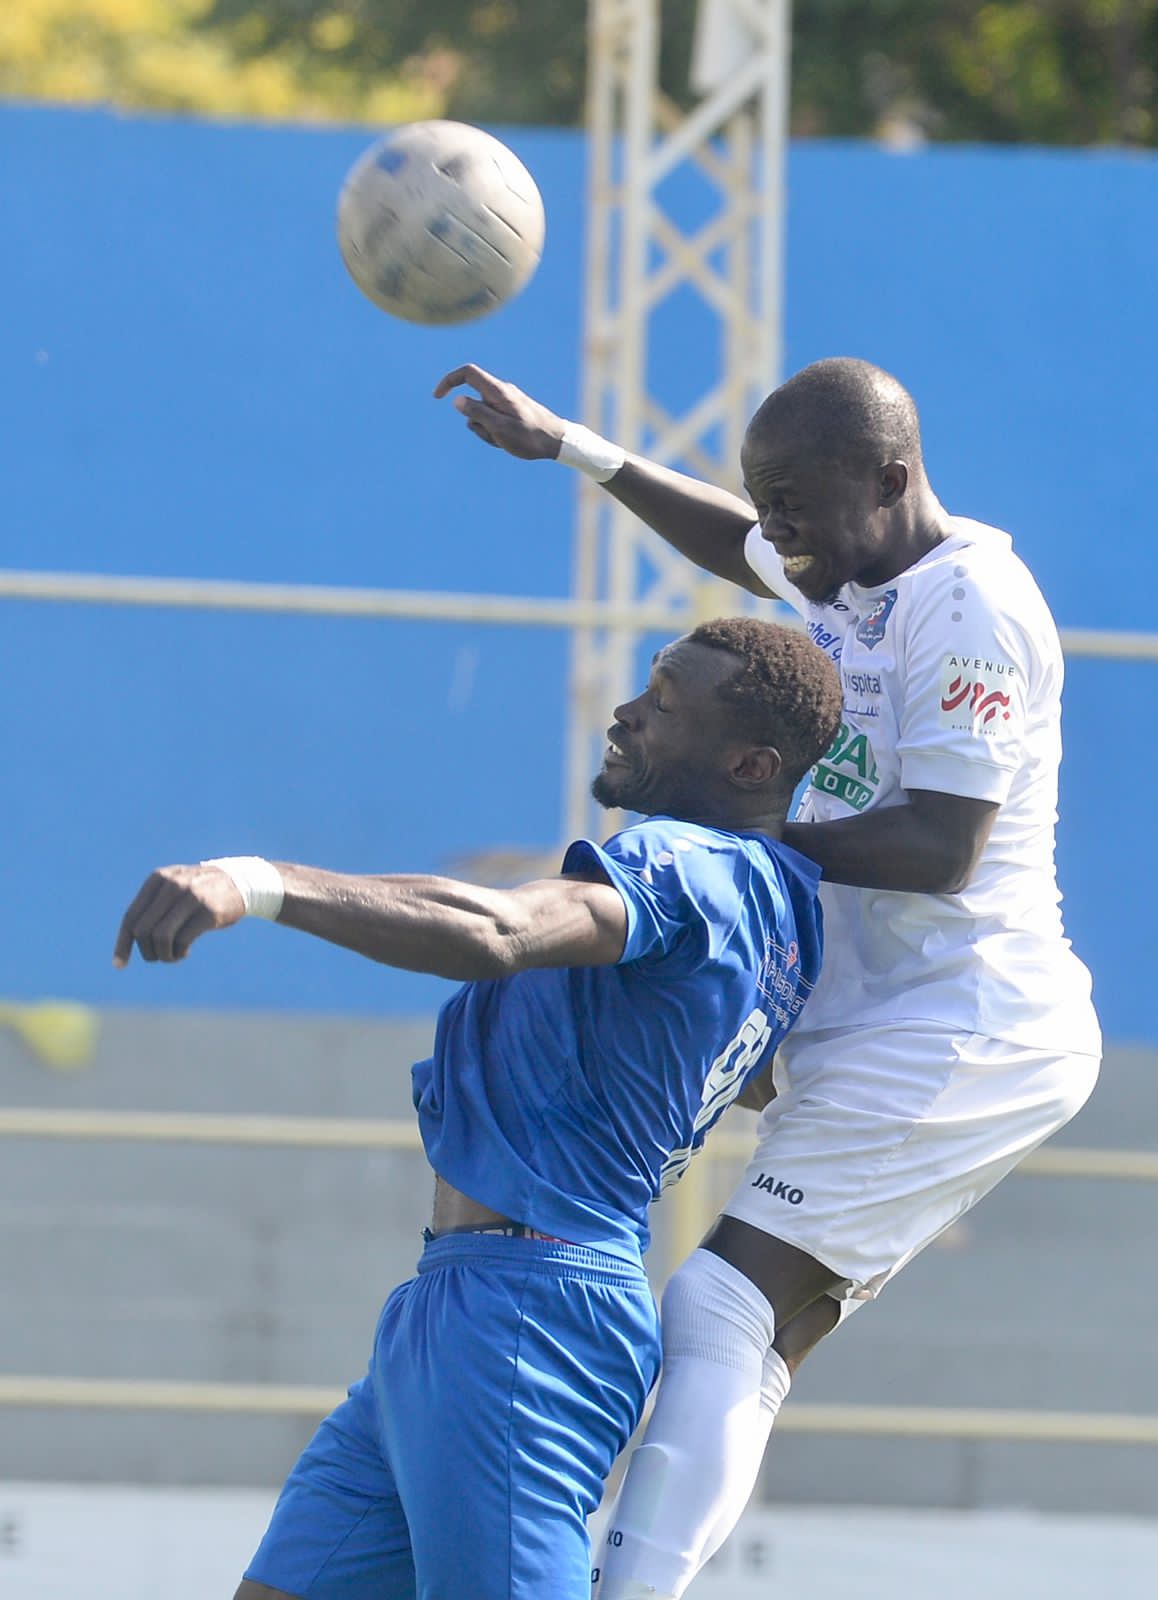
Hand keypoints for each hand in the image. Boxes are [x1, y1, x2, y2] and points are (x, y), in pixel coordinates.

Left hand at [113, 864, 245, 967]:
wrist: (242, 882)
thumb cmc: (201, 892)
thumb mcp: (174, 887)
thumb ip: (153, 904)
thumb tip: (129, 937)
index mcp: (158, 879)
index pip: (130, 917)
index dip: (123, 944)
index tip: (119, 965)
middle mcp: (172, 885)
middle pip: (143, 930)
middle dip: (147, 951)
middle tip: (157, 957)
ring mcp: (191, 897)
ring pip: (160, 937)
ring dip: (163, 955)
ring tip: (172, 955)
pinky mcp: (208, 912)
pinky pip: (182, 941)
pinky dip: (178, 953)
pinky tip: (184, 952)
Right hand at [433, 364, 565, 459]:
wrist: (557, 441)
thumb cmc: (530, 437)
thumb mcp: (500, 428)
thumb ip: (477, 413)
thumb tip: (457, 401)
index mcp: (498, 391)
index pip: (467, 373)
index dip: (449, 381)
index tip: (438, 397)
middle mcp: (501, 392)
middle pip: (473, 402)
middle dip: (475, 422)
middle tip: (495, 437)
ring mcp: (506, 401)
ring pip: (482, 415)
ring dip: (486, 431)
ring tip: (505, 441)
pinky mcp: (510, 411)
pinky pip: (493, 421)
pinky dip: (495, 433)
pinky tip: (510, 441)